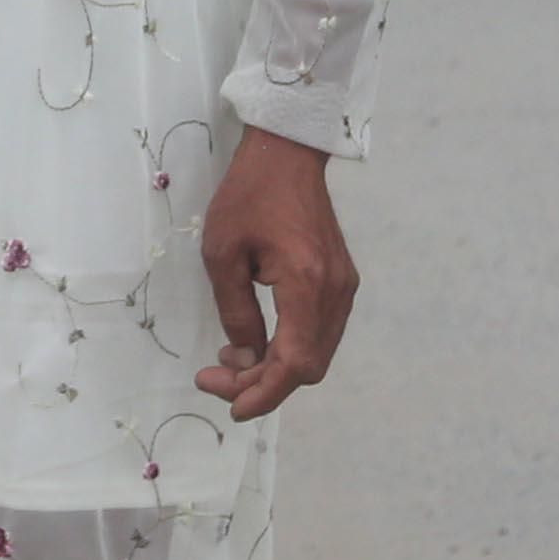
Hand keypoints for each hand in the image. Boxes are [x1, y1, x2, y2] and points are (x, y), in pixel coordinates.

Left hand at [192, 128, 359, 421]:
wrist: (287, 154)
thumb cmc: (248, 195)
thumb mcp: (222, 254)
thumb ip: (235, 312)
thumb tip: (244, 359)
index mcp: (308, 284)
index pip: (294, 364)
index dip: (264, 393)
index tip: (230, 405)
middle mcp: (335, 292)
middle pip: (308, 367)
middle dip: (263, 385)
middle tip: (215, 378)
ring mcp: (343, 287)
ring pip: (316, 354)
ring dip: (275, 369)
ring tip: (230, 362)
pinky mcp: (340, 281)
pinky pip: (319, 333)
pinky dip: (290, 349)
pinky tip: (257, 342)